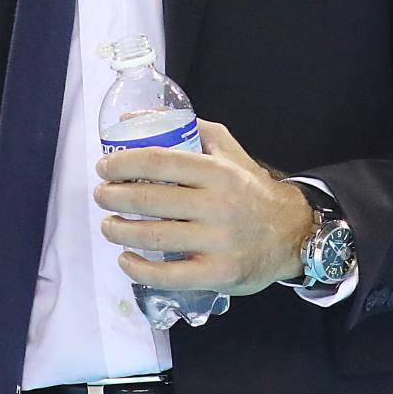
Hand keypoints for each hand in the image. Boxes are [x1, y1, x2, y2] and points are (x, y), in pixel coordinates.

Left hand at [94, 119, 313, 296]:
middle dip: (114, 197)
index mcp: (217, 172)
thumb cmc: (249, 189)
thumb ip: (190, 129)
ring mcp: (218, 242)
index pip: (159, 162)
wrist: (290, 233)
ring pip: (154, 237)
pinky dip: (139, 269)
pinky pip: (168, 275)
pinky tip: (126, 259)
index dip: (124, 164)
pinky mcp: (217, 274)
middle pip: (150, 200)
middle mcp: (218, 205)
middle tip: (102, 196)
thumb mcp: (228, 150)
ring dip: (119, 231)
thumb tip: (139, 118)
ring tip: (108, 225)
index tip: (104, 167)